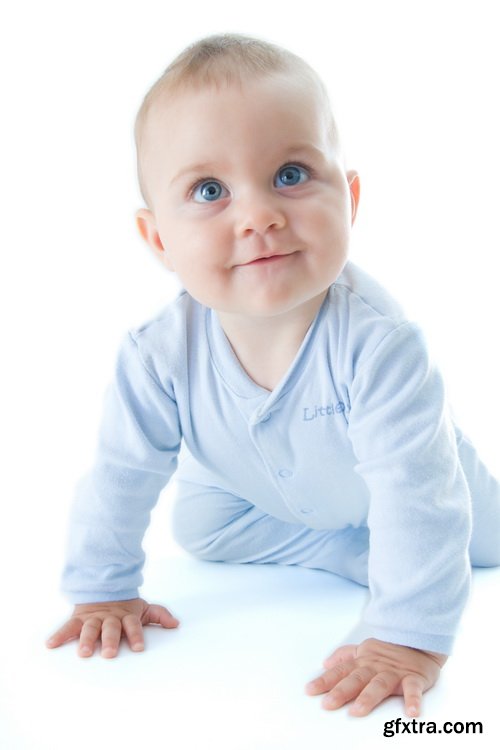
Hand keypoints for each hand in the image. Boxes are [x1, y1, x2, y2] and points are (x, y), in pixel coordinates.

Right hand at [46, 598, 179, 657]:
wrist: (103, 587)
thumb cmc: (125, 606)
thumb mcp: (143, 608)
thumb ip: (158, 615)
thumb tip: (175, 624)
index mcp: (126, 615)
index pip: (133, 625)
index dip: (136, 635)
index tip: (139, 648)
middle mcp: (109, 617)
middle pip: (111, 628)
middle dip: (110, 640)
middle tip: (109, 654)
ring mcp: (93, 617)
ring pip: (90, 628)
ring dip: (86, 640)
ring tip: (84, 653)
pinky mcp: (78, 618)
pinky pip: (68, 626)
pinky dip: (60, 635)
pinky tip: (51, 644)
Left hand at [305, 638, 446, 716]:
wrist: (419, 640)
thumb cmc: (389, 650)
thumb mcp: (364, 649)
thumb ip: (344, 657)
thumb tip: (325, 664)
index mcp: (363, 662)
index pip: (340, 671)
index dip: (325, 681)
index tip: (310, 691)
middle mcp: (375, 667)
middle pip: (356, 679)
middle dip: (342, 691)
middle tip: (328, 704)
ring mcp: (394, 672)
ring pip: (380, 684)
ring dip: (369, 697)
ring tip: (358, 710)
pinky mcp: (414, 678)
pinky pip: (414, 689)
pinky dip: (413, 700)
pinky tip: (410, 712)